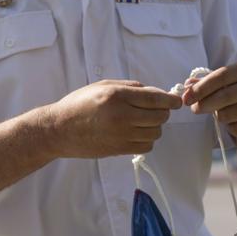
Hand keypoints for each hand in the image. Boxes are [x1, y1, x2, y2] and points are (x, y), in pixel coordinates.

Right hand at [46, 80, 183, 157]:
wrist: (59, 130)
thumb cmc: (79, 104)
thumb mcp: (102, 85)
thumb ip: (129, 86)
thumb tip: (153, 92)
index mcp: (117, 96)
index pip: (155, 99)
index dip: (171, 100)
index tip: (176, 101)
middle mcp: (122, 115)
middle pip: (160, 116)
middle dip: (162, 112)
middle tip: (155, 110)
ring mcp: (121, 135)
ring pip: (155, 132)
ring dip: (154, 126)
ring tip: (143, 121)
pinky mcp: (119, 150)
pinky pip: (146, 146)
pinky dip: (147, 140)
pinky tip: (137, 133)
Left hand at [182, 64, 236, 137]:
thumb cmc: (236, 89)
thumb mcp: (222, 80)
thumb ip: (204, 82)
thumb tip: (186, 86)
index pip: (219, 77)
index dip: (200, 88)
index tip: (186, 98)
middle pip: (222, 97)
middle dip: (203, 104)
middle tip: (194, 109)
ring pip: (225, 115)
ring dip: (217, 116)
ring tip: (220, 111)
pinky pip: (234, 128)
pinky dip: (229, 126)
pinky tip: (234, 120)